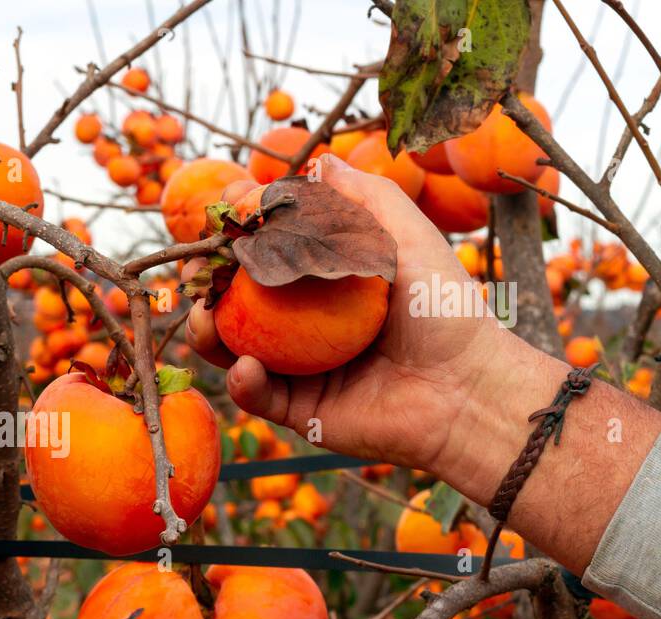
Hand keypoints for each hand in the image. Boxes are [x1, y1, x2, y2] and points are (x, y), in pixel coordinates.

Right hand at [185, 153, 523, 476]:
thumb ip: (365, 199)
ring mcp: (299, 371)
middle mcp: (305, 328)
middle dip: (205, 289)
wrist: (466, 388)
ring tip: (204, 321)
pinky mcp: (300, 413)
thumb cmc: (445, 310)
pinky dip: (243, 383)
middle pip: (238, 305)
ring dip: (206, 335)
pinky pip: (257, 397)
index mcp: (326, 287)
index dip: (237, 243)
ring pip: (234, 352)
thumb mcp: (407, 239)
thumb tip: (319, 162)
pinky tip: (245, 367)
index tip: (220, 226)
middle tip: (194, 276)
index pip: (267, 259)